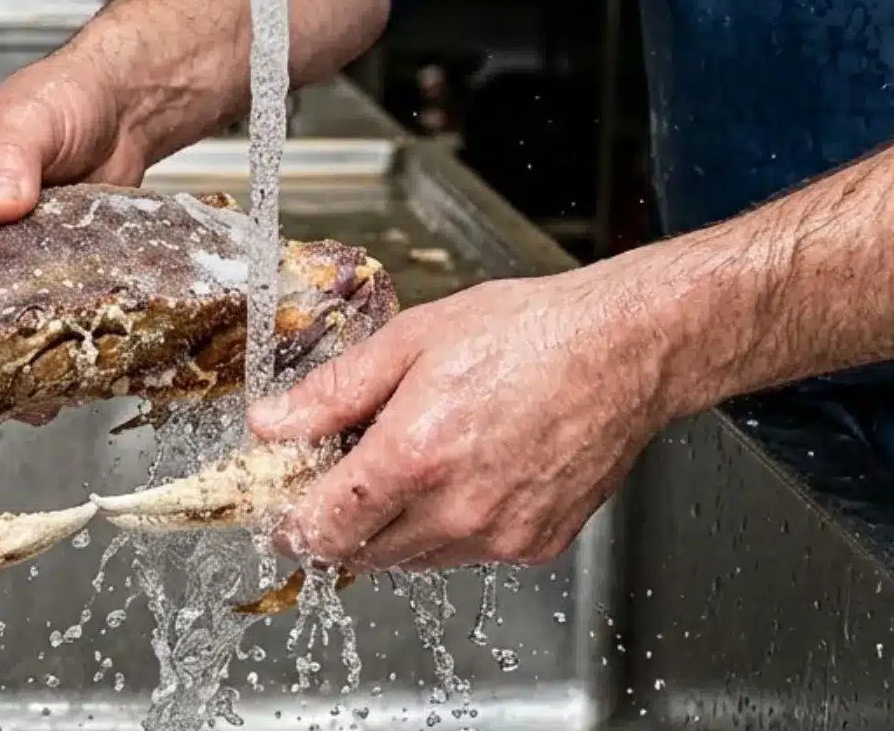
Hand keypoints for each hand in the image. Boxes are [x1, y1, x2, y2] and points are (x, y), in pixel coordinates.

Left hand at [247, 267, 679, 569]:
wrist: (622, 350)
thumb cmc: (527, 333)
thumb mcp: (410, 342)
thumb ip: (332, 392)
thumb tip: (271, 423)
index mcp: (415, 456)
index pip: (325, 526)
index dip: (291, 527)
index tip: (279, 518)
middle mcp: (457, 510)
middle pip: (363, 553)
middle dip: (338, 526)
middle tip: (334, 485)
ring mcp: (501, 536)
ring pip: (414, 560)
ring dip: (392, 530)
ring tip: (408, 468)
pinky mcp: (536, 546)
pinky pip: (468, 555)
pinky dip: (448, 529)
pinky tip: (461, 477)